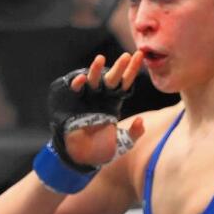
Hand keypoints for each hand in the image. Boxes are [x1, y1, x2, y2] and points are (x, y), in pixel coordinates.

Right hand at [51, 51, 145, 169]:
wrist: (80, 157)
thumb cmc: (101, 149)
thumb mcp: (122, 143)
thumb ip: (134, 134)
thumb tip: (140, 121)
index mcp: (114, 101)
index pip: (125, 82)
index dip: (132, 70)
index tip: (140, 56)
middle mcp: (101, 96)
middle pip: (111, 78)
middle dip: (118, 67)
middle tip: (126, 56)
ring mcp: (87, 97)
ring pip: (93, 80)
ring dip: (95, 70)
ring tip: (100, 59)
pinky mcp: (73, 102)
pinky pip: (75, 90)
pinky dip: (77, 84)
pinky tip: (81, 79)